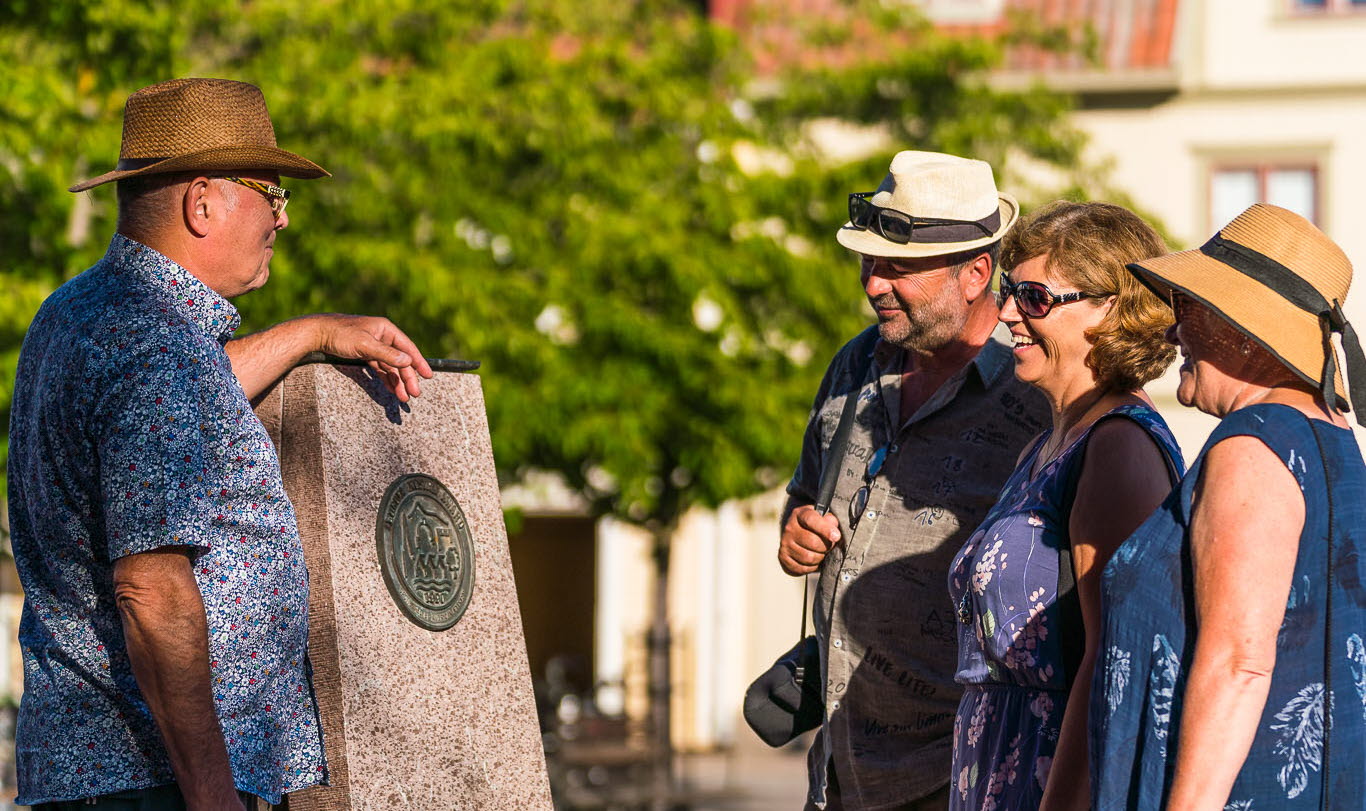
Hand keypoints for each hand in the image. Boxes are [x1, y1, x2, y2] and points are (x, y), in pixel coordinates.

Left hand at [312, 314, 434, 401]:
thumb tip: (408, 361)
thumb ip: (387, 354)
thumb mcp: (365, 345)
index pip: (407, 347)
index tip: (428, 375)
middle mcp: (382, 337)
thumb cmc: (340, 334)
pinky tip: (391, 389)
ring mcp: (373, 346)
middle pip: (400, 360)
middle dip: (407, 378)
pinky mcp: (364, 354)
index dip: (419, 362)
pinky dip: (386, 379)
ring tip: (403, 397)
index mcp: (385, 329)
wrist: (316, 333)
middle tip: (414, 394)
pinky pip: (380, 368)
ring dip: (397, 381)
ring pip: (390, 366)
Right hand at [778, 504, 840, 575]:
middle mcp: (789, 528)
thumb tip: (834, 532)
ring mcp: (785, 544)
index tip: (836, 536)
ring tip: (822, 553)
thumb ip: (831, 521)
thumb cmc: (815, 525)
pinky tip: (814, 560)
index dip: (825, 529)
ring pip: (808, 557)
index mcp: (800, 514)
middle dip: (826, 546)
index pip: (811, 520)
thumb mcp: (823, 517)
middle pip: (813, 542)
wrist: (798, 534)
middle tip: (830, 545)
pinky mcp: (783, 558)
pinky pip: (802, 568)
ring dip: (820, 558)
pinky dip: (812, 567)